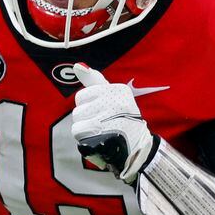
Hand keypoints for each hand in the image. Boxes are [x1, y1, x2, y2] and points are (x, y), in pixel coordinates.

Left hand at [69, 64, 156, 182]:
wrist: (137, 149)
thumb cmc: (123, 120)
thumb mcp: (114, 97)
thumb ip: (95, 81)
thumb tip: (77, 65)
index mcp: (118, 90)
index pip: (83, 95)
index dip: (89, 106)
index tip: (104, 112)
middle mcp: (115, 102)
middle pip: (78, 107)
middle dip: (86, 117)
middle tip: (102, 123)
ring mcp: (108, 119)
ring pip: (77, 119)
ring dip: (84, 128)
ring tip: (100, 132)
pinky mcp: (101, 134)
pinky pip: (77, 130)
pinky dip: (83, 138)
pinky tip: (96, 139)